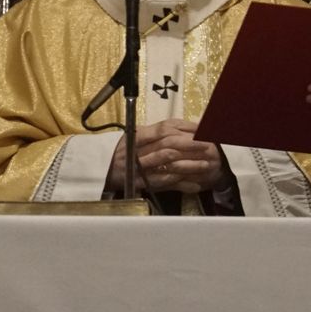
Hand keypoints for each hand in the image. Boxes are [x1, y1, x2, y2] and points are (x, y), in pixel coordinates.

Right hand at [106, 119, 228, 195]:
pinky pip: (163, 183)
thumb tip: (191, 128)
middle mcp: (138, 148)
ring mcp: (138, 166)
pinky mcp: (140, 183)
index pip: (166, 126)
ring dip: (189, 164)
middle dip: (192, 143)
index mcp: (138, 134)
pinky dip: (180, 184)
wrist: (100, 173)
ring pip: (168, 162)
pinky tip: (195, 185)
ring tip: (207, 164)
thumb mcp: (136, 138)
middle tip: (210, 145)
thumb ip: (159, 134)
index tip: (204, 129)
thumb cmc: (122, 154)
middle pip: (169, 142)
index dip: (187, 127)